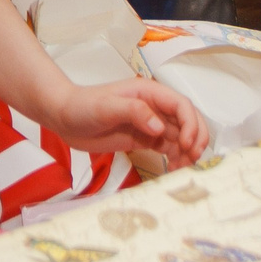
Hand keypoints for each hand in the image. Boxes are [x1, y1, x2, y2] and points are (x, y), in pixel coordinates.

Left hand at [43, 78, 209, 168]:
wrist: (64, 117)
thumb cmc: (82, 106)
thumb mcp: (107, 106)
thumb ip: (134, 112)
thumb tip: (159, 126)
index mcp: (149, 93)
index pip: (181, 105)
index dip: (190, 124)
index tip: (187, 143)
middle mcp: (154, 107)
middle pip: (187, 120)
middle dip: (196, 138)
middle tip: (192, 157)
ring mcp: (150, 124)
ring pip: (181, 136)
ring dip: (187, 151)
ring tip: (182, 168)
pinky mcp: (144, 138)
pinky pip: (168, 148)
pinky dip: (175, 157)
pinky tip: (173, 168)